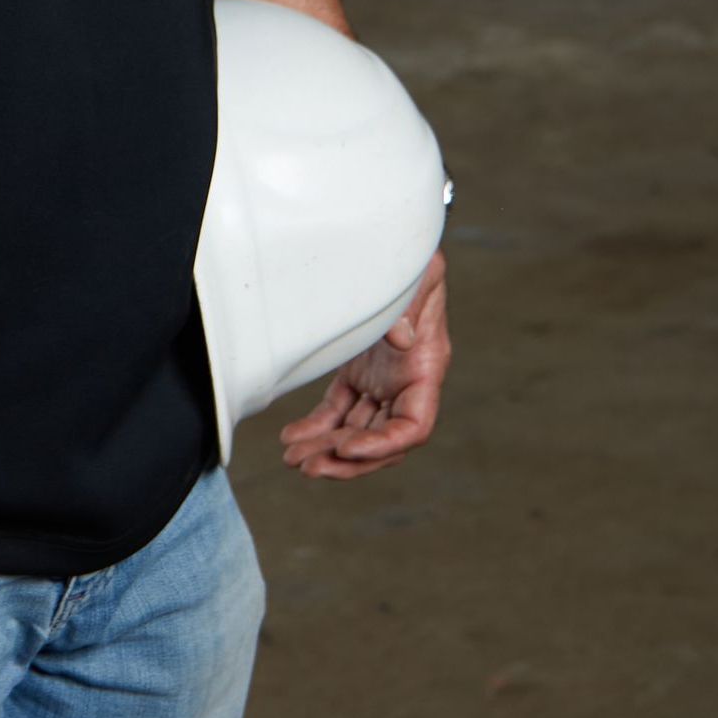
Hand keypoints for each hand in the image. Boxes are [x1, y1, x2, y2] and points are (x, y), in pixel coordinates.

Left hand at [279, 248, 449, 481]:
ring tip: (292, 459)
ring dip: (326, 449)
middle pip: (381, 441)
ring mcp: (382, 382)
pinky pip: (338, 410)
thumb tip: (402, 340)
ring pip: (356, 430)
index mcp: (427, 368)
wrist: (394, 250)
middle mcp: (406, 384)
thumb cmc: (412, 262)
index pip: (413, 428)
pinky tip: (290, 437)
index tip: (347, 447)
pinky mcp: (360, 374)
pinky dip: (316, 427)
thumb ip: (412, 307)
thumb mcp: (420, 276)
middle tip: (309, 467)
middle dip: (347, 461)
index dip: (382, 445)